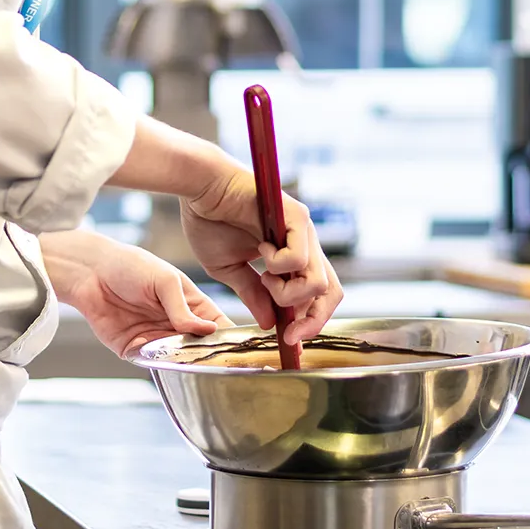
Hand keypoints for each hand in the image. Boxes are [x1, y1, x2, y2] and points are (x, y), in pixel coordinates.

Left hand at [40, 230, 229, 357]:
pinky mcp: (134, 350)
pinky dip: (158, 365)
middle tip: (214, 363)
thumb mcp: (164, 280)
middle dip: (207, 357)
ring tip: (189, 362)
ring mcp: (157, 339)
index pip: (219, 327)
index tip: (240, 352)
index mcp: (192, 305)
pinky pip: (151, 364)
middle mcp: (178, 325)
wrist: (89, 272)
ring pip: (178, 361)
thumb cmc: (131, 266)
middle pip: (201, 349)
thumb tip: (208, 330)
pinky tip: (162, 361)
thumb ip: (183, 308)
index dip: (231, 339)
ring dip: (183, 364)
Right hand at [180, 170, 343, 346]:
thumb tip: (269, 324)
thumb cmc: (210, 220)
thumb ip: (253, 294)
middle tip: (287, 333)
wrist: (198, 186)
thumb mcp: (230, 270)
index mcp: (292, 256)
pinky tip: (260, 253)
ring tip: (263, 277)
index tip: (288, 341)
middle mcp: (305, 243)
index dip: (309, 323)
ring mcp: (304, 230)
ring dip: (288, 294)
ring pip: (319, 282)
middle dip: (311, 321)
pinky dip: (279, 267)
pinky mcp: (296, 216)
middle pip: (331, 293)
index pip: (317, 296)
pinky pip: (299, 259)